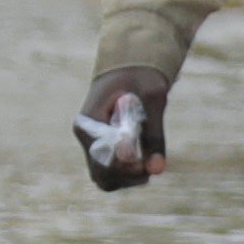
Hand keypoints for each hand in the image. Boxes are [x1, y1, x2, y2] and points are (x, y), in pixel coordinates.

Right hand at [79, 65, 173, 189]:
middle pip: (102, 175)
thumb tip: (157, 169)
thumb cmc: (141, 76)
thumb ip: (154, 134)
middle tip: (150, 164)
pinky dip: (129, 173)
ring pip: (106, 178)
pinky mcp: (101, 148)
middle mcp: (86, 136)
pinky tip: (145, 157)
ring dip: (129, 177)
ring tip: (149, 158)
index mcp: (90, 121)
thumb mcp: (153, 99)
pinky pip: (111, 172)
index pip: (102, 160)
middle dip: (128, 176)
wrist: (130, 65)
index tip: (147, 161)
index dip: (126, 167)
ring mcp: (91, 144)